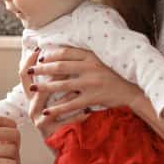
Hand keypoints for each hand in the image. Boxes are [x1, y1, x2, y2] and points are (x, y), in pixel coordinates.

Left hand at [23, 46, 139, 137]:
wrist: (133, 91)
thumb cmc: (115, 76)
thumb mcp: (102, 61)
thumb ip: (85, 57)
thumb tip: (63, 54)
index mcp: (92, 56)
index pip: (67, 52)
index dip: (52, 54)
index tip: (40, 57)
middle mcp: (90, 67)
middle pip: (60, 67)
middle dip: (43, 69)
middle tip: (31, 71)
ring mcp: (91, 83)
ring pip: (62, 85)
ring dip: (45, 87)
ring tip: (33, 88)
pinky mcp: (93, 98)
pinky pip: (71, 104)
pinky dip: (58, 108)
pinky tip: (47, 111)